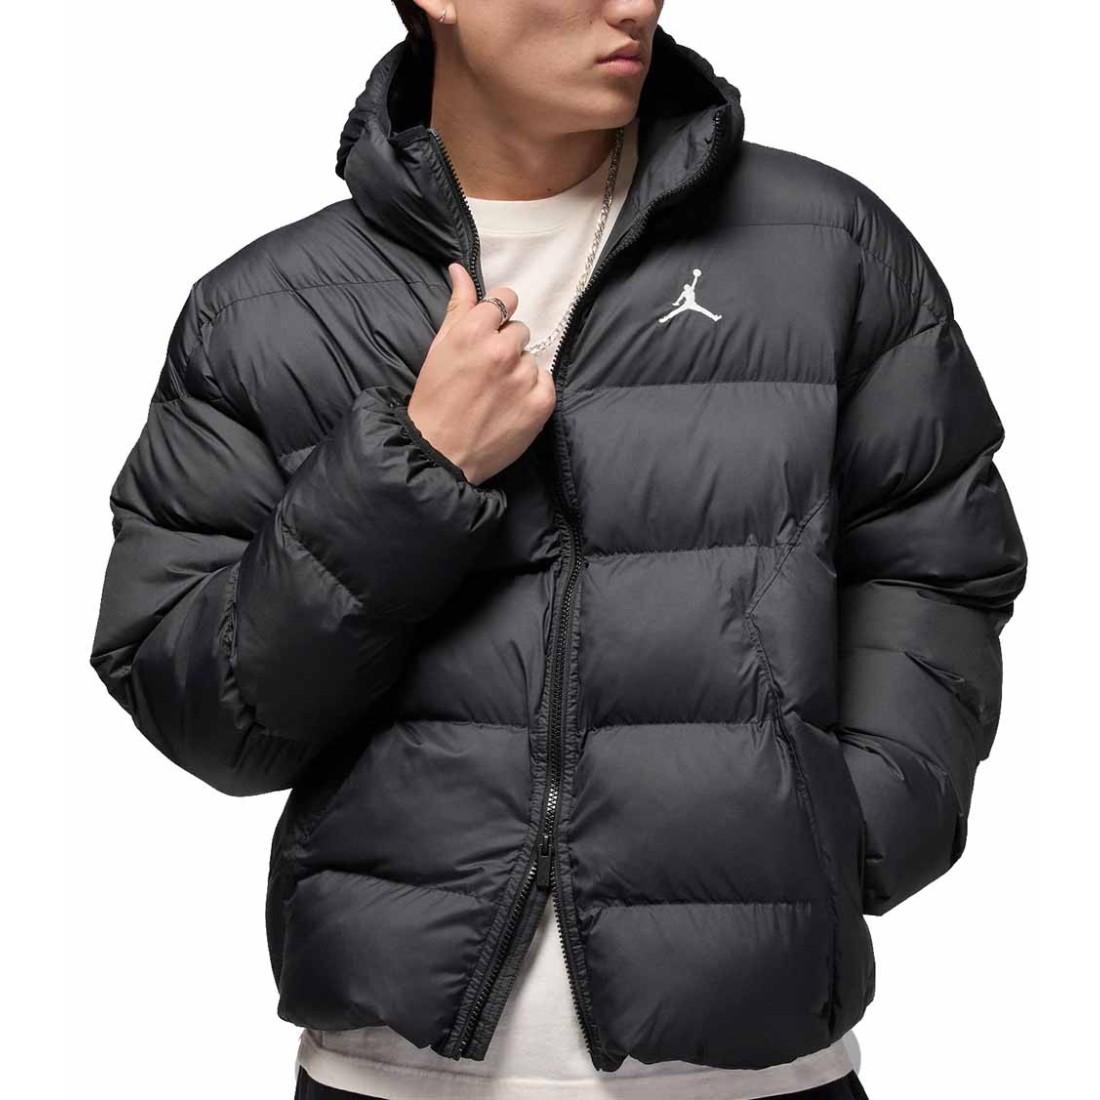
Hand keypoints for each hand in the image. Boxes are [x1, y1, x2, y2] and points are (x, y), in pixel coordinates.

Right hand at [406, 263, 556, 484]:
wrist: (439, 453)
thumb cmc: (434, 400)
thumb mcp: (439, 348)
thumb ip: (457, 306)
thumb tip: (460, 270)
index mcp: (473, 332)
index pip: (506, 298)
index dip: (498, 313)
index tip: (491, 330)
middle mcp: (501, 350)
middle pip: (520, 329)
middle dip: (506, 345)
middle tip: (487, 371)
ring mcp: (524, 377)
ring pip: (531, 358)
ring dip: (518, 370)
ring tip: (496, 393)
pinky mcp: (541, 402)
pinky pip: (545, 381)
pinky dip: (532, 391)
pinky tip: (510, 405)